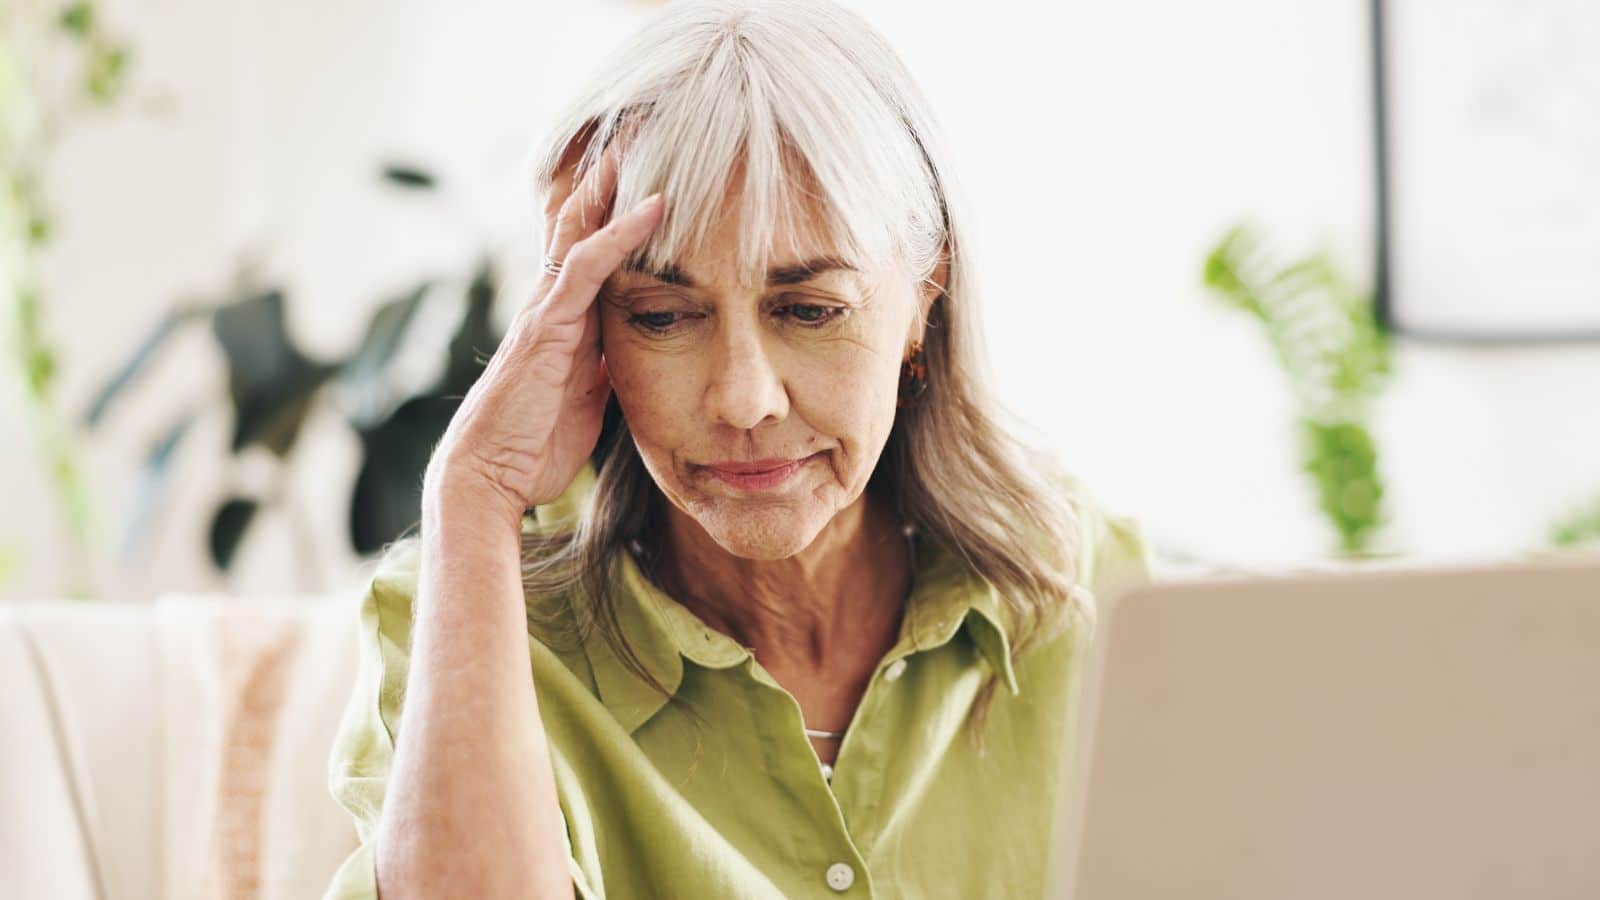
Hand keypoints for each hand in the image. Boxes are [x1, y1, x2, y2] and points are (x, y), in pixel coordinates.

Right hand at [425, 137, 662, 521]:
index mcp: (560, 321)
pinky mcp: (548, 326)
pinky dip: (621, 234)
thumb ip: (606, 367)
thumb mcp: (589, 401)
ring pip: (579, 230)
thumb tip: (633, 352)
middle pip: (577, 224)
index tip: (641, 176)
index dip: (610, 212)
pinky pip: (586, 267)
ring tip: (641, 140)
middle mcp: (548, 303)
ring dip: (611, 185)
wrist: (490, 477)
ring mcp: (546, 310)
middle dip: (605, 179)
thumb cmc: (533, 446)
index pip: (586, 250)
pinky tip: (653, 207)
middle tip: (636, 133)